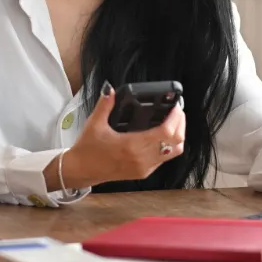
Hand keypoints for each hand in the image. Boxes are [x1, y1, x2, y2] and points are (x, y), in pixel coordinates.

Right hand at [62, 81, 185, 187]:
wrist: (81, 171)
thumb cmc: (87, 149)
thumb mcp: (95, 123)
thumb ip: (105, 104)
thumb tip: (110, 89)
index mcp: (132, 146)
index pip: (166, 133)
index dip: (176, 119)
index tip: (176, 107)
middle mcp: (142, 159)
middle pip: (176, 143)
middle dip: (181, 125)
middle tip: (176, 112)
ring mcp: (144, 168)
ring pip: (174, 153)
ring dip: (177, 137)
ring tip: (172, 122)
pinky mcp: (143, 173)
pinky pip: (164, 159)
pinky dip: (169, 146)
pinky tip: (162, 135)